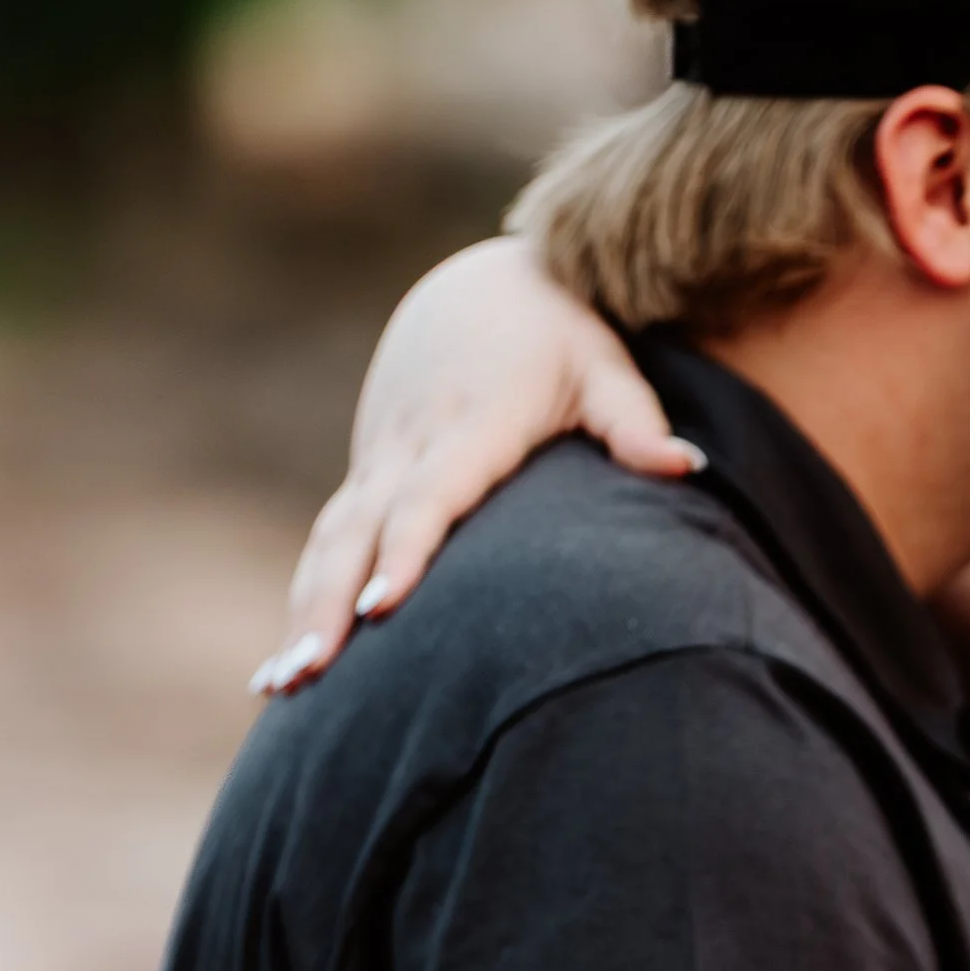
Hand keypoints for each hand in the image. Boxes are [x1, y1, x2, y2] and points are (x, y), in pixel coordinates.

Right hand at [254, 240, 694, 691]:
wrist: (485, 283)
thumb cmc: (560, 328)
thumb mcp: (604, 362)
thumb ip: (637, 420)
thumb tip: (688, 466)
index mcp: (473, 420)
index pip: (431, 494)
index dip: (406, 550)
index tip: (384, 610)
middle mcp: (413, 440)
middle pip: (360, 531)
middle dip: (329, 603)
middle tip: (307, 674)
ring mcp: (383, 455)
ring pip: (333, 540)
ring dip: (304, 610)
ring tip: (281, 687)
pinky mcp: (371, 468)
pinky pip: (331, 538)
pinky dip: (307, 595)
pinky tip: (289, 663)